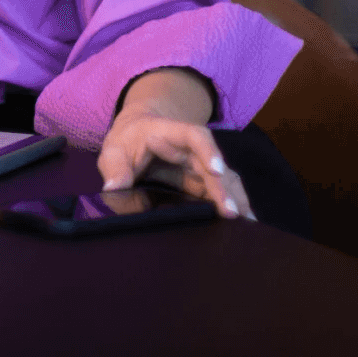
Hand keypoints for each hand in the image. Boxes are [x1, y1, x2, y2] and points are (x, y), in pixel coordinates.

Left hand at [97, 67, 252, 220]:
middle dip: (224, 187)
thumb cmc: (126, 142)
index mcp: (170, 133)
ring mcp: (199, 166)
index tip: (216, 169)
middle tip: (231, 213)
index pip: (195, 136)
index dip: (208, 150)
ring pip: (224, 179)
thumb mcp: (112, 151)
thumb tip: (113, 188)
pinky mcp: (201, 183)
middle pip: (214, 164)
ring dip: (235, 198)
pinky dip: (232, 205)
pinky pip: (220, 192)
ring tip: (245, 222)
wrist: (137, 135)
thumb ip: (114, 168)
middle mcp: (191, 149)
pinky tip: (245, 223)